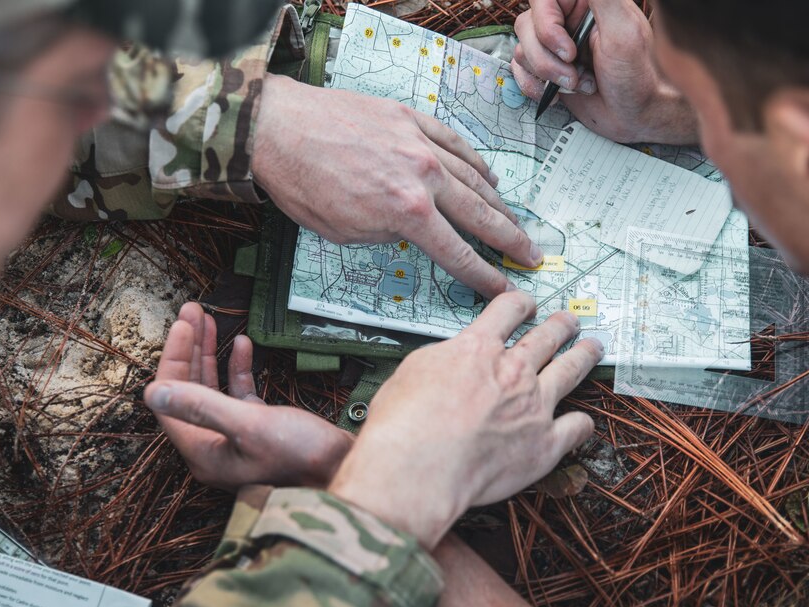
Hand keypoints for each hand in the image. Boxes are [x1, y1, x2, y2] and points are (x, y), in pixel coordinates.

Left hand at [144, 302, 352, 488]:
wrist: (346, 470)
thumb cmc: (301, 455)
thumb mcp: (249, 426)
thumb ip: (201, 406)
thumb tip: (152, 393)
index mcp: (203, 451)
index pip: (172, 399)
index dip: (174, 359)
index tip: (182, 325)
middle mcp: (214, 446)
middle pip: (189, 390)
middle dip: (190, 349)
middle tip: (193, 311)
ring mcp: (236, 438)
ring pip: (212, 389)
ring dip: (210, 354)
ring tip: (209, 320)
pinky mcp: (260, 431)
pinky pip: (238, 394)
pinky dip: (238, 369)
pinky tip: (243, 344)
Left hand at [252, 74, 541, 298]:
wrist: (277, 130)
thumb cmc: (302, 186)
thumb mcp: (345, 233)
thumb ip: (388, 233)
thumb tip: (411, 232)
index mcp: (407, 212)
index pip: (458, 252)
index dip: (484, 275)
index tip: (506, 287)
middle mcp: (423, 175)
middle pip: (480, 214)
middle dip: (509, 239)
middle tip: (532, 255)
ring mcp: (419, 142)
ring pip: (474, 176)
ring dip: (499, 203)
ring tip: (516, 222)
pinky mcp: (409, 117)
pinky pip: (454, 141)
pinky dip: (475, 160)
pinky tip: (488, 175)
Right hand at [328, 292, 603, 548]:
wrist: (418, 467)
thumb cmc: (404, 424)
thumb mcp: (414, 370)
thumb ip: (444, 359)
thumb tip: (452, 359)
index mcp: (478, 349)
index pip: (508, 311)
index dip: (519, 304)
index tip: (525, 305)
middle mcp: (513, 372)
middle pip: (547, 336)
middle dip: (560, 325)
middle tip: (568, 320)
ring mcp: (535, 407)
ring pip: (571, 370)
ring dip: (584, 355)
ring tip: (592, 347)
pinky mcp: (545, 445)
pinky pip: (577, 427)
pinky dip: (581, 423)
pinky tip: (580, 422)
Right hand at [512, 0, 697, 144]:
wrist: (638, 116)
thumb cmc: (639, 76)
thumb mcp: (623, 29)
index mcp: (587, 3)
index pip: (543, 0)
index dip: (546, 25)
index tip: (567, 50)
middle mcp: (568, 21)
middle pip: (527, 26)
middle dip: (546, 58)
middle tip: (574, 72)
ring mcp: (556, 47)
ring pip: (523, 50)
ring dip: (546, 74)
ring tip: (577, 84)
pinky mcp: (548, 70)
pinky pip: (520, 70)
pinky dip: (534, 86)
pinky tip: (559, 93)